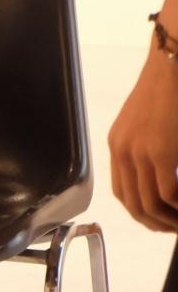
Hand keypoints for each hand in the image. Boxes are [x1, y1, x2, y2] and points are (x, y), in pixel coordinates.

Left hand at [109, 42, 177, 231]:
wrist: (175, 62)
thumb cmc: (172, 90)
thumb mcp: (153, 123)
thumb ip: (153, 150)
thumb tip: (168, 174)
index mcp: (119, 143)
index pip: (122, 190)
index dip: (141, 211)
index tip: (160, 219)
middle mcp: (123, 150)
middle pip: (132, 204)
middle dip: (155, 223)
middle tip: (175, 229)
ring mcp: (140, 152)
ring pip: (150, 204)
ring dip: (170, 220)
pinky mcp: (161, 152)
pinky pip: (168, 193)